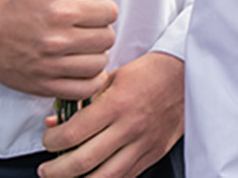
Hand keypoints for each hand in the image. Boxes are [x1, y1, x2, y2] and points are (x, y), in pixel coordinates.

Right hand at [0, 0, 124, 99]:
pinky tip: (85, 70)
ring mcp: (50, 66)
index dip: (105, 10)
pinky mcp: (44, 86)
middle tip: (89, 30)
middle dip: (102, 32)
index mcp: (63, 11)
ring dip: (97, 56)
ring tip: (85, 49)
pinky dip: (91, 82)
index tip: (96, 11)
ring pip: (99, 64)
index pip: (110, 12)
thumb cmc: (21, 7)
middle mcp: (57, 40)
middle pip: (107, 39)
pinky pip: (83, 90)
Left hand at [40, 51, 183, 177]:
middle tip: (47, 168)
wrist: (190, 73)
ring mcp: (143, 143)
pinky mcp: (154, 153)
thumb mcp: (115, 77)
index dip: (51, 141)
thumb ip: (84, 100)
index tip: (49, 138)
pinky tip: (94, 174)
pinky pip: (124, 177)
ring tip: (66, 177)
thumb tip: (54, 121)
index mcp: (118, 103)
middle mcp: (129, 126)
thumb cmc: (152, 70)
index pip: (72, 134)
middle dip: (54, 170)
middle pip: (81, 163)